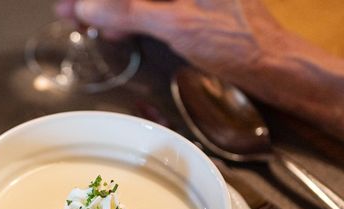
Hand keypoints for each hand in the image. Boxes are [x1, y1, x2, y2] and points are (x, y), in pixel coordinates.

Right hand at [56, 0, 287, 75]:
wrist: (276, 67)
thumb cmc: (238, 43)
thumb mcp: (175, 25)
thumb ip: (128, 12)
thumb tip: (87, 8)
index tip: (71, 4)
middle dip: (101, 1)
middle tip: (68, 10)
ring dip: (112, 8)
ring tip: (83, 20)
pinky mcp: (195, 7)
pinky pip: (151, 5)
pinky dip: (130, 15)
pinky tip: (114, 28)